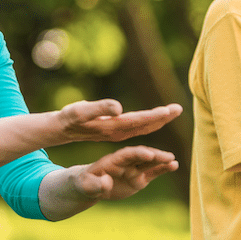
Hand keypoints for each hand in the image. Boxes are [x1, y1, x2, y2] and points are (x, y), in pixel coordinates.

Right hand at [55, 100, 182, 143]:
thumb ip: (100, 108)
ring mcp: (117, 132)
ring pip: (143, 126)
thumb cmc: (69, 117)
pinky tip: (155, 118)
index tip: (169, 111)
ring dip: (158, 119)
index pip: (138, 121)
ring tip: (172, 111)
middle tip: (178, 109)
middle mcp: (118, 131)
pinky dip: (148, 122)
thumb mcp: (81, 111)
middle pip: (145, 125)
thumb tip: (119, 107)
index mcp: (113, 127)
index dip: (154, 116)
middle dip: (162, 117)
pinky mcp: (115, 130)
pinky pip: (137, 127)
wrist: (62, 129)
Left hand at [72, 146, 178, 201]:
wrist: (90, 186)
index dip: (137, 154)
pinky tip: (174, 166)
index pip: (126, 155)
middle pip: (141, 156)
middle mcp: (126, 162)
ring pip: (150, 163)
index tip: (148, 154)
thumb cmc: (85, 183)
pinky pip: (153, 172)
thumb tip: (107, 183)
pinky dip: (163, 169)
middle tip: (167, 156)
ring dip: (162, 161)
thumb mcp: (86, 185)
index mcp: (112, 160)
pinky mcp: (140, 178)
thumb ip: (96, 184)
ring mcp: (134, 169)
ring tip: (173, 161)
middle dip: (154, 156)